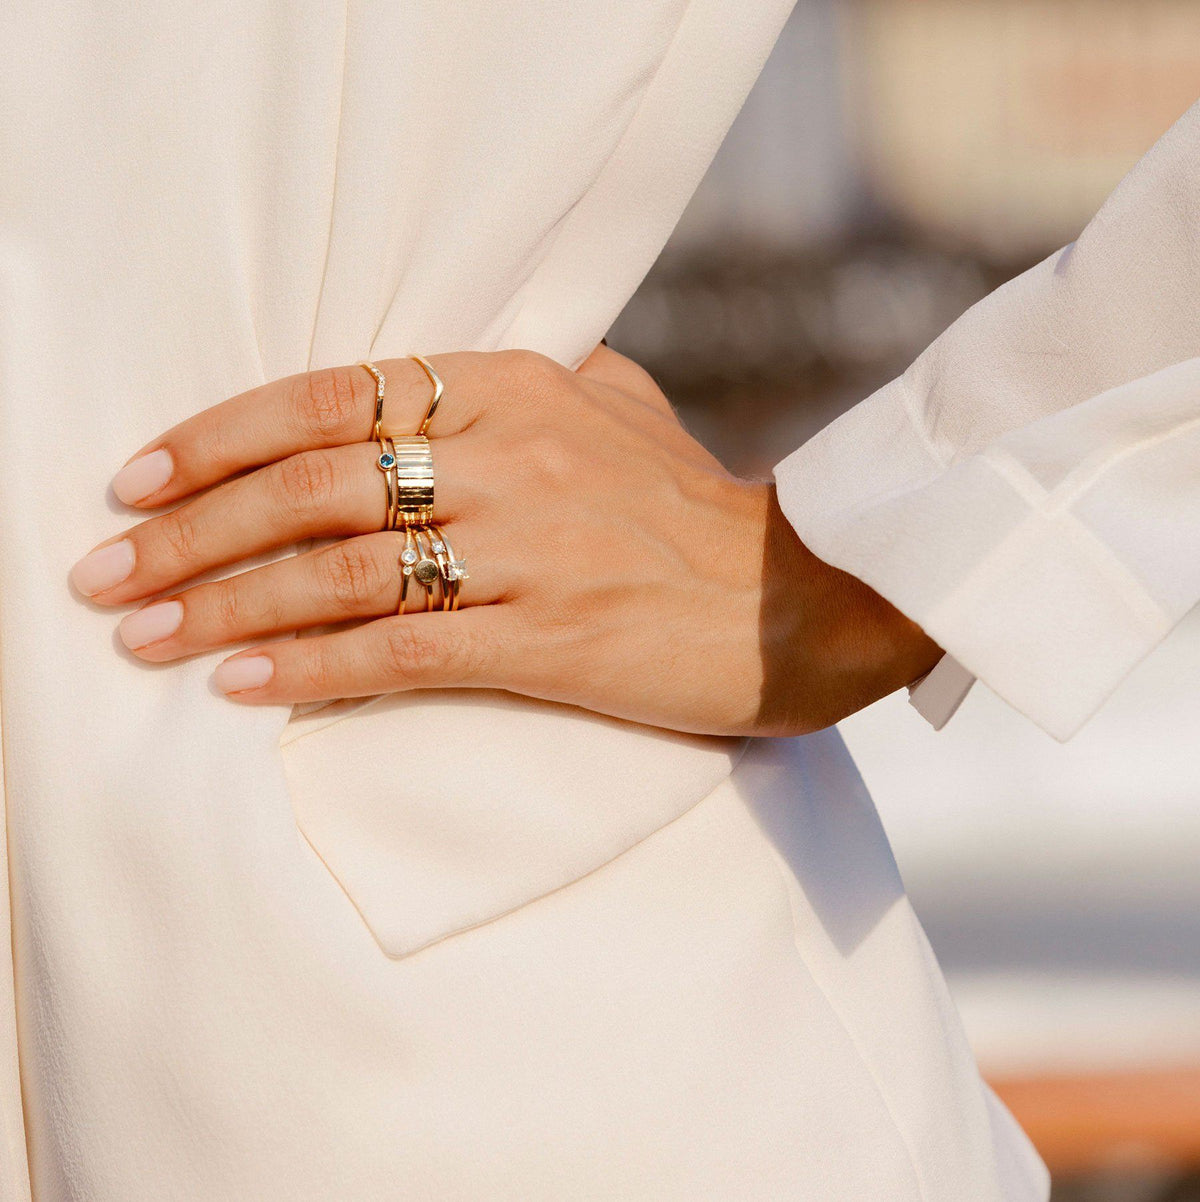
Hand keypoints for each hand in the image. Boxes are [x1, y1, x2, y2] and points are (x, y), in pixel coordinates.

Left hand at [70, 345, 940, 735]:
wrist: (795, 595)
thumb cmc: (694, 505)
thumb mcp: (618, 405)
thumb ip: (526, 381)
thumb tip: (439, 376)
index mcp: (515, 387)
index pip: (330, 396)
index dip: (220, 437)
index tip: (138, 478)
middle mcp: (512, 457)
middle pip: (312, 488)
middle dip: (192, 533)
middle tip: (105, 571)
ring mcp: (530, 550)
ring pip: (342, 572)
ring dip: (227, 606)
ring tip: (143, 634)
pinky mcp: (551, 639)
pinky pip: (404, 652)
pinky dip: (314, 669)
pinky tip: (243, 684)